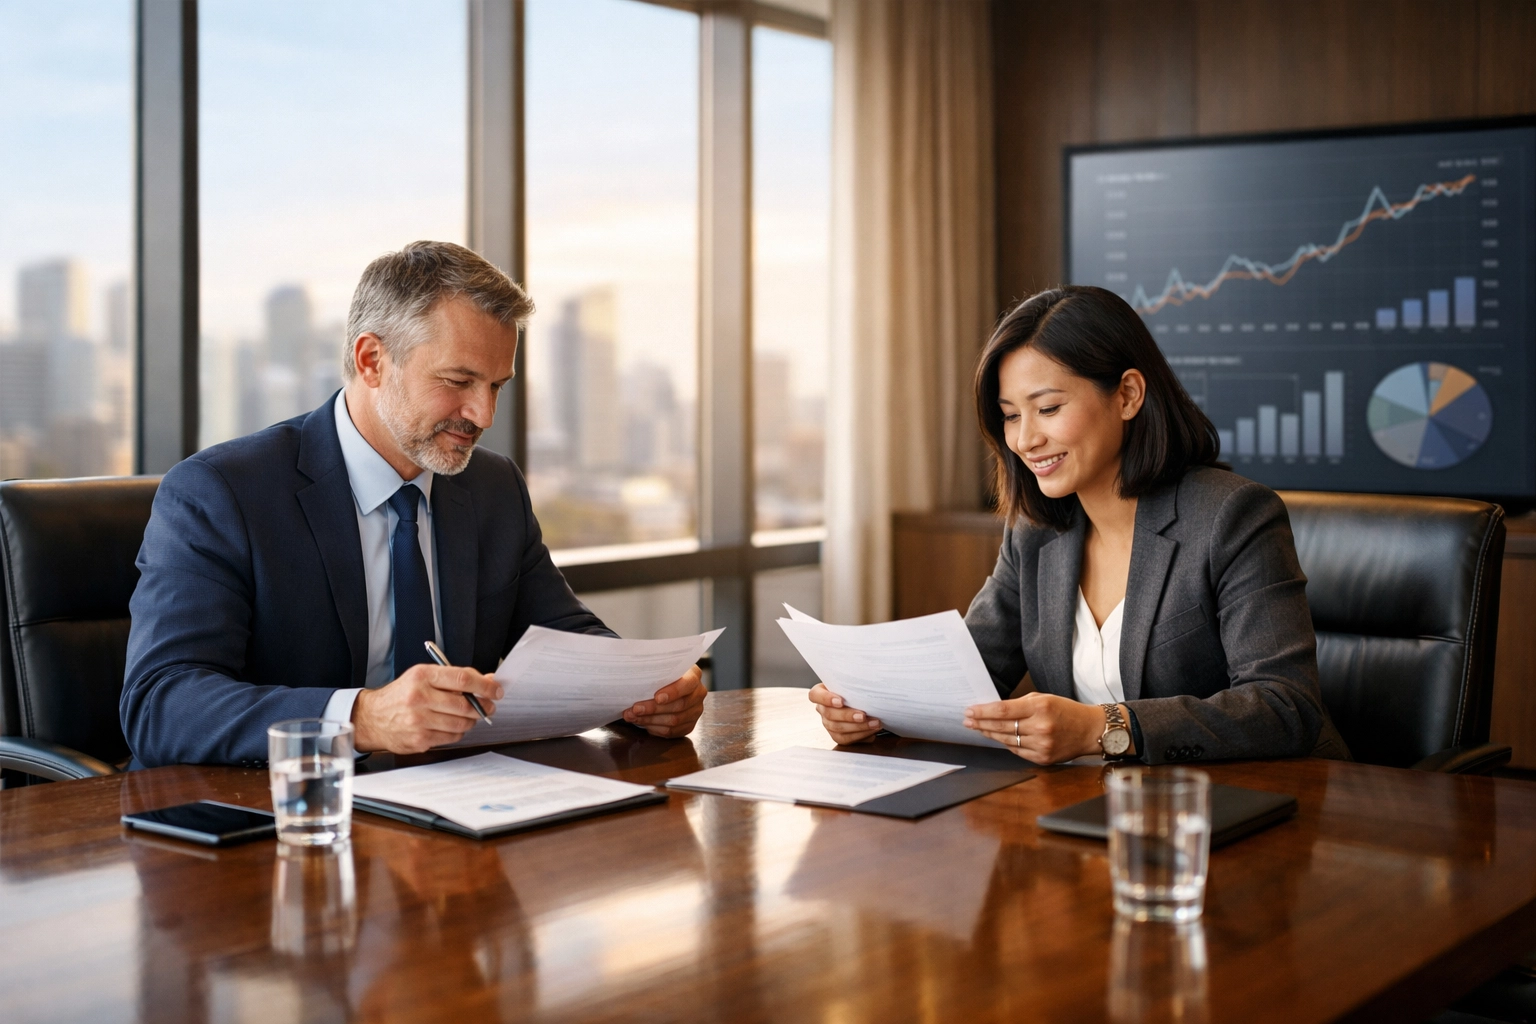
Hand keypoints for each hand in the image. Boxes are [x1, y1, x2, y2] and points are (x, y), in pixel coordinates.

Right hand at [351, 664, 501, 753]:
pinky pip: (451, 737)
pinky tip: (449, 726)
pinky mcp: (419, 740)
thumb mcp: (423, 677)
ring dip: (470, 720)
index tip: (496, 690)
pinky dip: (456, 732)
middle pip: (464, 704)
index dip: (484, 686)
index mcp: (422, 676)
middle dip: (482, 706)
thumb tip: (486, 681)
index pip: (462, 678)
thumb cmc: (401, 695)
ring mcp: (418, 721)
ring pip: (461, 723)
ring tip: (466, 716)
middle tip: (488, 706)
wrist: (372, 718)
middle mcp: (419, 697)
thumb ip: (454, 678)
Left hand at [622, 665, 705, 737]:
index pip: (688, 684)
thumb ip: (655, 669)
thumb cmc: (661, 673)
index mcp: (694, 675)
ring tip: (633, 717)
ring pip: (674, 721)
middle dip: (654, 709)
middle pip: (679, 705)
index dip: (673, 692)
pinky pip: (672, 732)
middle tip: (635, 709)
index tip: (657, 697)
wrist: (667, 684)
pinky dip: (655, 729)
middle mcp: (698, 693)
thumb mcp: (661, 666)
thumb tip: (636, 675)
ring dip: (650, 720)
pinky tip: (643, 723)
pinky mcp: (689, 725)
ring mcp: (695, 711)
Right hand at [808, 683, 881, 744]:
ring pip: (837, 728)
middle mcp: (823, 709)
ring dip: (858, 727)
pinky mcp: (837, 735)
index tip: (840, 701)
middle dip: (847, 716)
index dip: (825, 699)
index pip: (815, 695)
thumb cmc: (855, 689)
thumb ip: (853, 682)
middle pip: (829, 714)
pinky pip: (846, 738)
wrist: (862, 701)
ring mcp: (828, 724)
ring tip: (874, 723)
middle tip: (863, 715)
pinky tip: (872, 730)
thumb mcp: (852, 682)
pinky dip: (861, 735)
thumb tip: (865, 678)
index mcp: (821, 693)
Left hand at [963, 692, 1105, 763]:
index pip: (1003, 710)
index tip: (970, 710)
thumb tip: (994, 710)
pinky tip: (997, 737)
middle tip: (967, 720)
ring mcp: (1042, 745)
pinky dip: (1006, 744)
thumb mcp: (1044, 698)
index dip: (983, 711)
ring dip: (990, 734)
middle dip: (981, 723)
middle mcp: (1041, 727)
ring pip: (1007, 740)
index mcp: (1040, 708)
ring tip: (978, 728)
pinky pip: (1017, 751)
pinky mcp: (1043, 758)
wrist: (1090, 730)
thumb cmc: (1066, 711)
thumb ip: (1020, 704)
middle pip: (1001, 727)